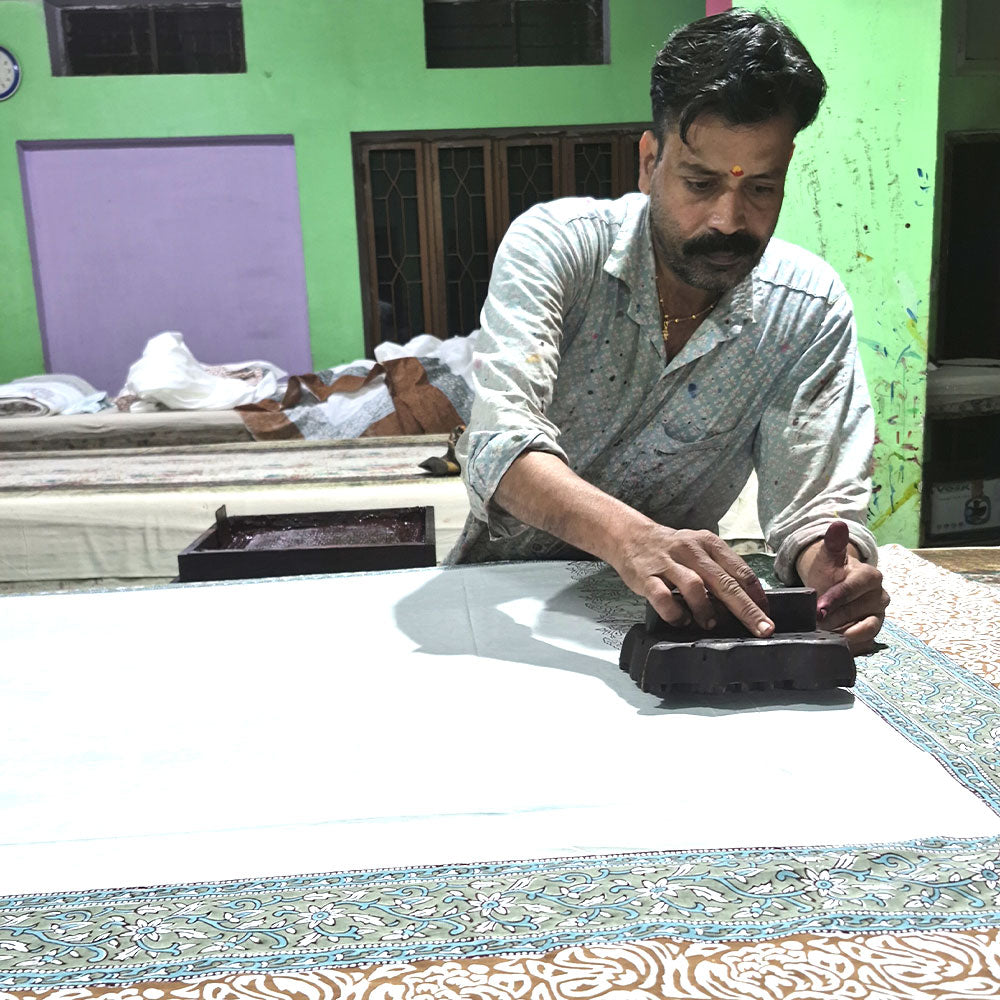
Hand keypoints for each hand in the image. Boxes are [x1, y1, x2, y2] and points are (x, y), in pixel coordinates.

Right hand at [613, 522, 773, 636]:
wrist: (630, 536)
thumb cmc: (671, 550)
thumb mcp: (699, 550)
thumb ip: (719, 571)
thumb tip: (746, 600)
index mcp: (708, 543)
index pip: (740, 570)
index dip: (756, 594)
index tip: (767, 613)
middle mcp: (691, 550)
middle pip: (724, 582)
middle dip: (746, 609)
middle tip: (762, 629)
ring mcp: (668, 563)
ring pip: (694, 586)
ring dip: (706, 609)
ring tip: (710, 624)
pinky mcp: (646, 576)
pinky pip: (662, 597)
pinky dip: (675, 613)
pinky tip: (681, 620)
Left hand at [796, 521, 888, 653]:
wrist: (833, 584)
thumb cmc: (830, 571)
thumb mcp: (828, 558)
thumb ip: (833, 544)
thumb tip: (838, 525)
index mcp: (871, 576)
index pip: (852, 589)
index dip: (835, 599)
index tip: (818, 609)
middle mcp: (880, 596)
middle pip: (854, 611)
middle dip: (832, 618)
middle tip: (813, 624)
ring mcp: (879, 615)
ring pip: (862, 629)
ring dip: (841, 633)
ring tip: (821, 634)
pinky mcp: (874, 630)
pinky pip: (865, 641)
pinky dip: (849, 643)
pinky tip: (833, 642)